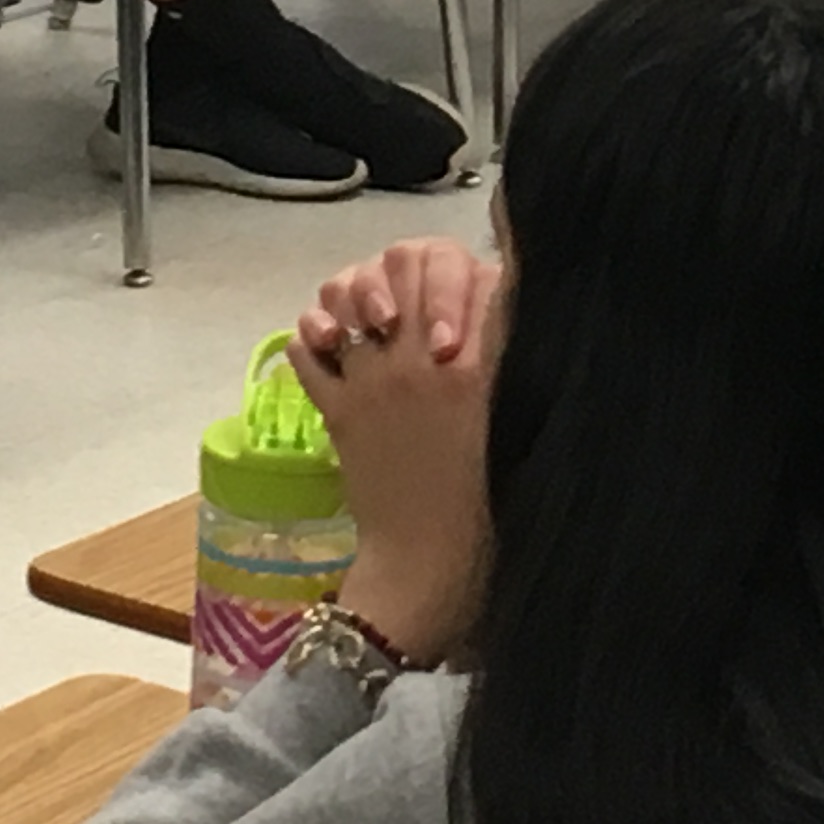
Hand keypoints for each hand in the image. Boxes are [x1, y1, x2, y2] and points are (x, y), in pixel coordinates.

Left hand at [287, 239, 500, 659]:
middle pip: (405, 258)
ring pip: (346, 290)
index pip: (463, 262)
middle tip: (407, 308)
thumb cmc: (490, 499)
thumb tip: (496, 287)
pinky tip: (332, 352)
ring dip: (353, 295)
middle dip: (404, 270)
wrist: (433, 564)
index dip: (457, 271)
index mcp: (482, 360)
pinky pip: (305, 346)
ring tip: (366, 323)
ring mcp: (374, 381)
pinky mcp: (336, 410)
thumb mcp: (518, 411)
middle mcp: (424, 358)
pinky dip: (312, 339)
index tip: (459, 310)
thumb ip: (506, 349)